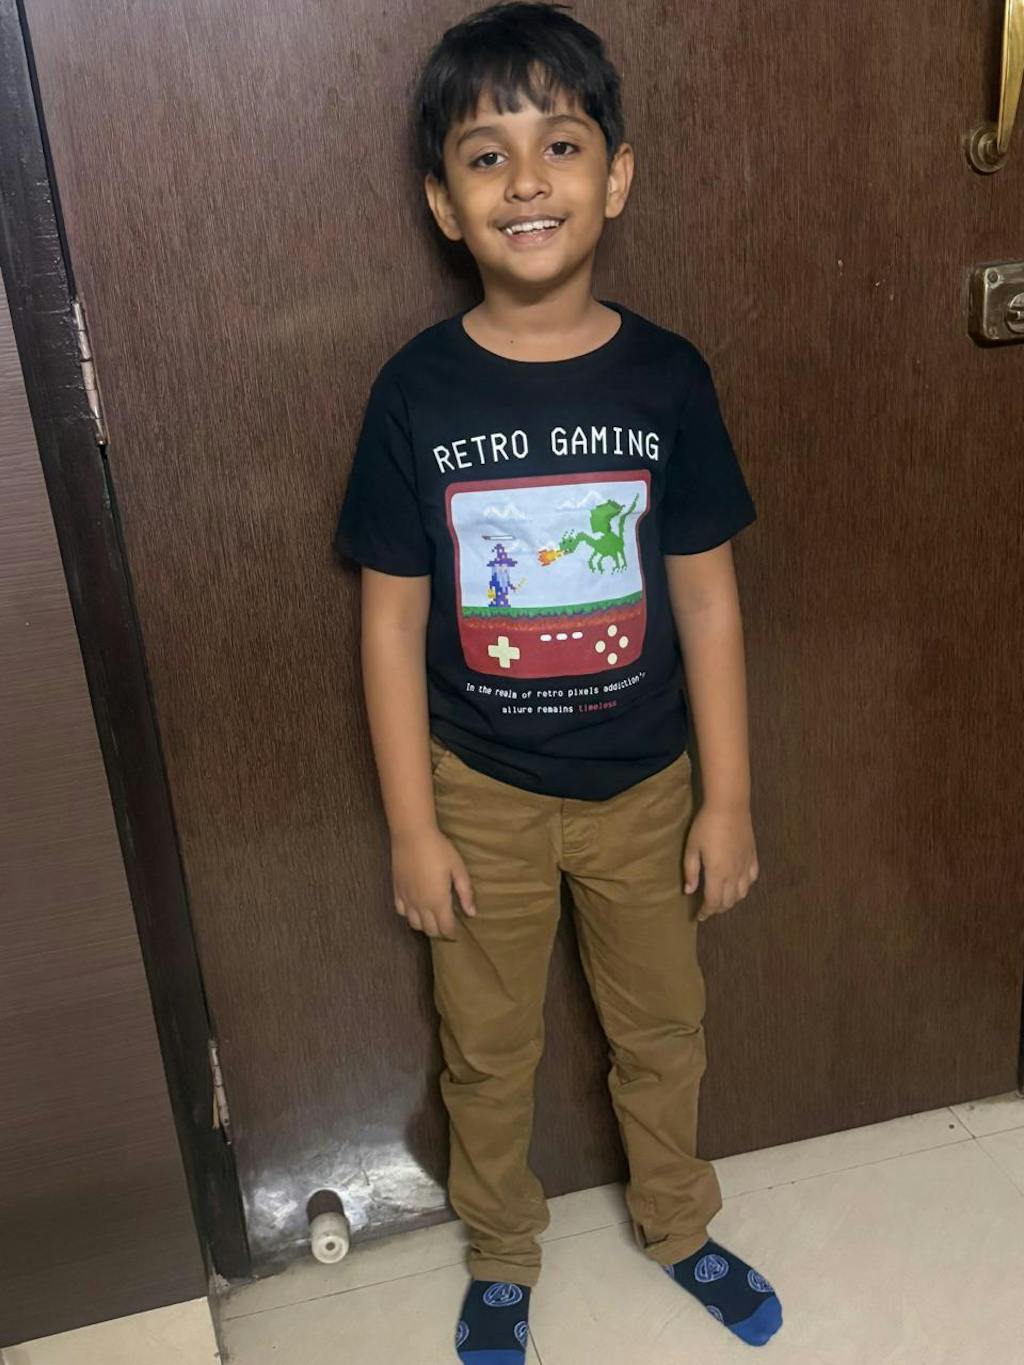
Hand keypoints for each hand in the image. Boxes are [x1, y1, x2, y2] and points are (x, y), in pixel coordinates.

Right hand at [391, 826, 475, 939]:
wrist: (412, 835)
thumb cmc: (439, 849)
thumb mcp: (458, 869)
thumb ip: (465, 893)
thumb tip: (472, 913)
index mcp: (438, 901)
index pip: (445, 928)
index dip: (452, 934)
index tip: (456, 933)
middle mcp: (421, 904)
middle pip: (429, 930)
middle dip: (439, 932)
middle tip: (446, 926)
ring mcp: (406, 898)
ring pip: (414, 924)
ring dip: (424, 925)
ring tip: (432, 918)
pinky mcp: (396, 890)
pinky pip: (401, 912)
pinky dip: (409, 915)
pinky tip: (416, 908)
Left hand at [683, 805, 758, 921]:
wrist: (729, 806)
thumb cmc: (706, 826)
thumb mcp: (692, 848)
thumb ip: (691, 871)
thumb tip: (689, 891)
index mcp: (718, 873)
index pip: (713, 902)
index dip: (706, 912)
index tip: (699, 917)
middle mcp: (734, 874)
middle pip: (728, 901)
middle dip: (717, 908)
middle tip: (708, 908)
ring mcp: (746, 866)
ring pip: (742, 893)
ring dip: (731, 900)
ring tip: (722, 899)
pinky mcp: (753, 857)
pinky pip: (752, 879)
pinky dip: (744, 887)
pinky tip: (738, 884)